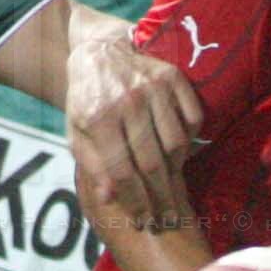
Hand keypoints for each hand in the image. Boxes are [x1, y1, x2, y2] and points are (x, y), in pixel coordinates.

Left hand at [68, 27, 201, 225]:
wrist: (100, 49)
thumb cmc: (86, 98)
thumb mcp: (77, 132)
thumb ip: (92, 165)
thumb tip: (110, 199)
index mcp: (98, 118)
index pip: (121, 172)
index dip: (135, 202)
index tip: (145, 221)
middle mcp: (128, 102)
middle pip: (152, 163)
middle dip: (161, 198)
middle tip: (168, 220)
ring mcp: (153, 88)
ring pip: (176, 143)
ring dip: (177, 172)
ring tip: (173, 189)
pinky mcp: (173, 77)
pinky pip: (192, 118)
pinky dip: (191, 139)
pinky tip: (181, 153)